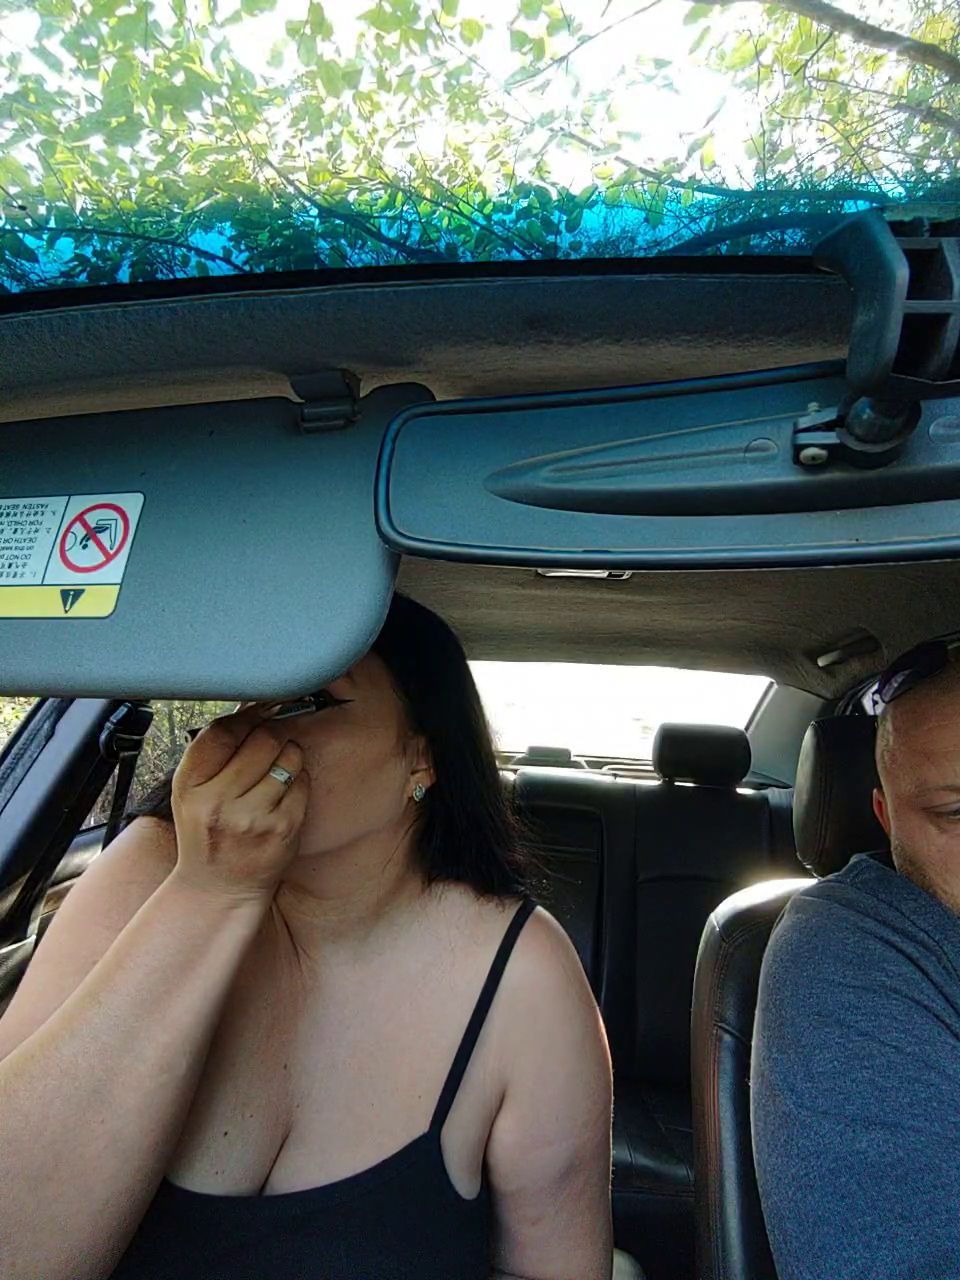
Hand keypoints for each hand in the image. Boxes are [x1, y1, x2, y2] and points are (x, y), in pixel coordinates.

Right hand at [170, 703, 308, 904]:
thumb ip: (212, 752)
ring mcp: (253, 818)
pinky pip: (302, 783)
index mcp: (190, 787)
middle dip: (271, 733)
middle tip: (270, 742)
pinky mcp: (283, 830)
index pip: (222, 732)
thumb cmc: (206, 831)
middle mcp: (219, 802)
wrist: (217, 889)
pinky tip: (284, 791)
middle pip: (262, 739)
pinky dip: (298, 779)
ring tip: (277, 766)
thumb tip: (250, 704)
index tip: (256, 711)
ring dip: (289, 754)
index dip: (245, 715)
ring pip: (288, 757)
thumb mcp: (190, 792)